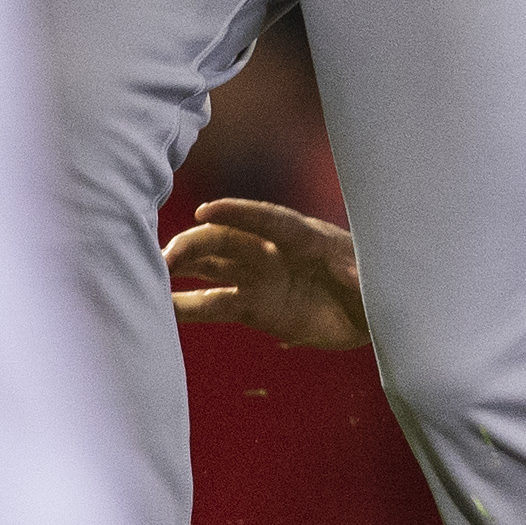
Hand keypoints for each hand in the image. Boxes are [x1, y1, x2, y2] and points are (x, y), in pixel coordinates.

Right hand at [165, 198, 366, 349]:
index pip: (270, 220)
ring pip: (212, 268)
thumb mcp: (375, 281)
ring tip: (146, 277)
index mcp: (308, 237)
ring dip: (181, 270)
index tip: (207, 210)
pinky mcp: (254, 306)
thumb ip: (358, 275)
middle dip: (197, 243)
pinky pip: (214, 303)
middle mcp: (276, 251)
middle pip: (229, 240)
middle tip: (166, 255)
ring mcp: (261, 277)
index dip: (240, 213)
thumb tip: (347, 271)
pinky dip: (186, 306)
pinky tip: (157, 310)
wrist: (375, 315)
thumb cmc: (378, 285)